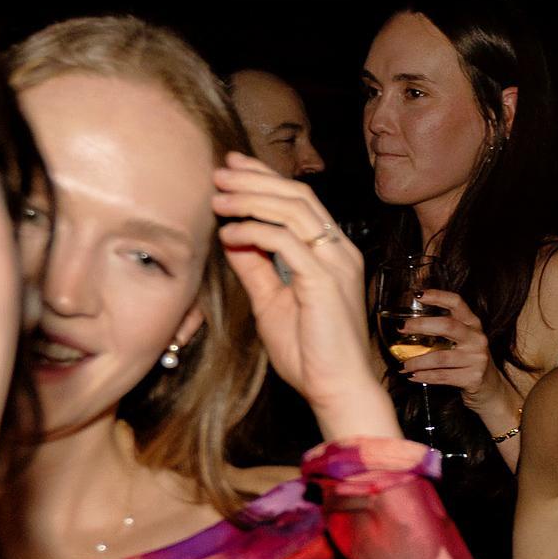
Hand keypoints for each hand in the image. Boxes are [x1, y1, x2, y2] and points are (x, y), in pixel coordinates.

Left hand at [214, 156, 396, 439]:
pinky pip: (286, 241)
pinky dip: (254, 231)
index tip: (232, 168)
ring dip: (251, 198)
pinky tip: (229, 233)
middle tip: (220, 171)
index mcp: (331, 253)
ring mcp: (336, 263)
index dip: (265, 178)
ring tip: (218, 197)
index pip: (299, 201)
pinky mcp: (325, 281)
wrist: (337, 390)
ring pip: (293, 210)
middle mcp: (339, 251)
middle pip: (297, 195)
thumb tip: (232, 237)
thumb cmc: (310, 354)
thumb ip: (255, 269)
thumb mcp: (271, 302)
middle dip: (256, 178)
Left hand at [389, 285, 501, 405]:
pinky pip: (442, 376)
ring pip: (440, 357)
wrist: (490, 386)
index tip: (418, 295)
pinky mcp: (472, 378)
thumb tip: (408, 326)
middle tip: (402, 328)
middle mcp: (476, 338)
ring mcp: (476, 359)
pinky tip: (413, 376)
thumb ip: (444, 330)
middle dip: (421, 326)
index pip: (456, 303)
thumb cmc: (468, 359)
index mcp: (473, 324)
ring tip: (404, 365)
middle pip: (447, 326)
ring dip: (417, 361)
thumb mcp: (463, 339)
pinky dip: (424, 376)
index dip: (438, 296)